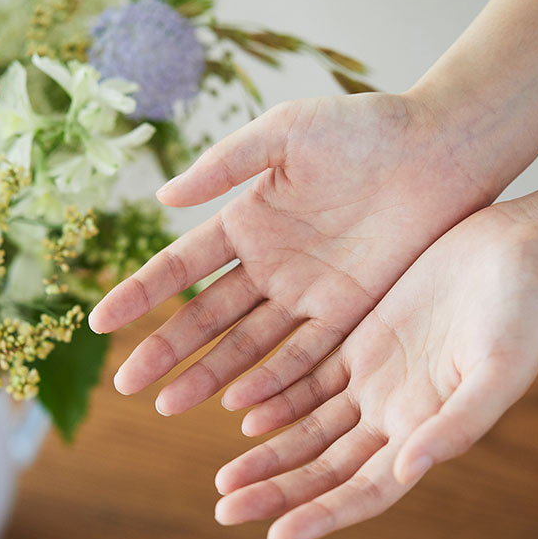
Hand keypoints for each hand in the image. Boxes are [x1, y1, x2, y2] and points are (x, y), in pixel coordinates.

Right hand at [89, 92, 496, 414]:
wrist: (438, 150)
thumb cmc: (361, 129)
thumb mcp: (284, 133)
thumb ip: (225, 164)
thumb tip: (163, 195)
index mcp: (246, 222)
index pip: (180, 266)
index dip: (140, 293)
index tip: (99, 322)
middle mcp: (269, 265)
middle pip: (205, 316)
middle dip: (166, 350)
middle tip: (127, 386)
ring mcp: (306, 293)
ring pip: (247, 345)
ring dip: (209, 375)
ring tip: (169, 405)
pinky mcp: (347, 313)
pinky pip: (304, 356)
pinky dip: (273, 382)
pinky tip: (239, 408)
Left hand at [212, 204, 537, 538]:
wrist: (518, 251)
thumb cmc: (523, 313)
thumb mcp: (498, 369)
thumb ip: (457, 423)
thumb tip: (407, 471)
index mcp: (426, 434)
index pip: (364, 491)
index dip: (322, 515)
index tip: (275, 535)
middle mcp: (394, 416)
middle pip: (325, 468)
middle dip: (278, 491)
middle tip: (224, 508)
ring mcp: (374, 380)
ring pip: (309, 428)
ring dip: (268, 453)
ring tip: (225, 478)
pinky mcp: (360, 342)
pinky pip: (308, 377)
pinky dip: (276, 397)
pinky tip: (240, 411)